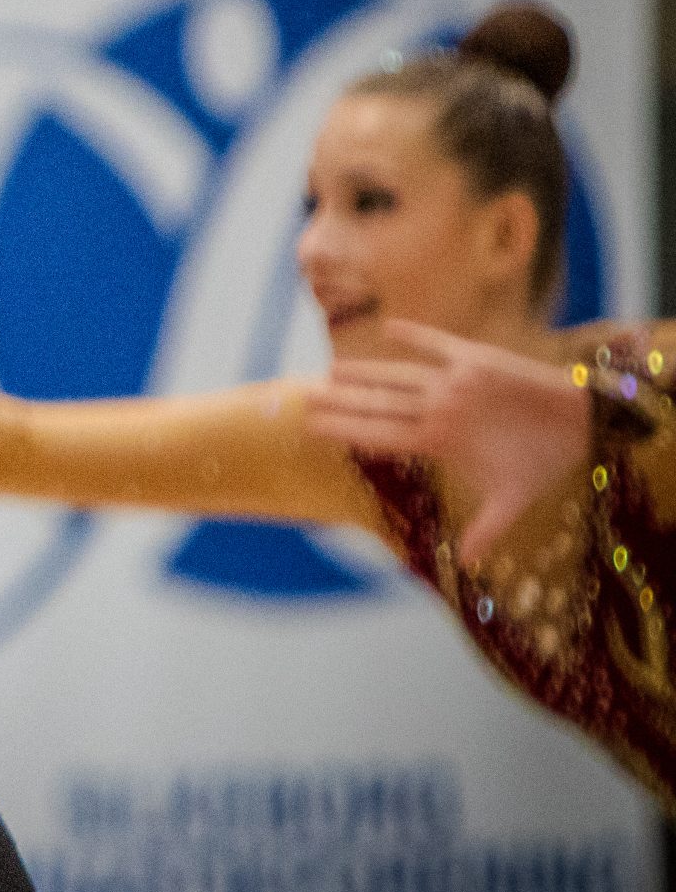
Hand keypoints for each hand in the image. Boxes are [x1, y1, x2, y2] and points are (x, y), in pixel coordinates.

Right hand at [305, 319, 588, 566]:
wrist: (584, 420)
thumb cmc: (545, 463)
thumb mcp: (512, 500)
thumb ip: (484, 530)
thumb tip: (468, 565)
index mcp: (439, 441)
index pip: (377, 435)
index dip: (341, 429)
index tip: (312, 425)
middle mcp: (439, 407)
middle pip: (376, 402)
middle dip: (338, 399)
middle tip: (305, 395)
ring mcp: (455, 378)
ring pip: (396, 373)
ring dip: (362, 371)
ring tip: (332, 370)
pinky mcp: (474, 356)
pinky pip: (436, 342)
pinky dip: (413, 334)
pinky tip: (389, 326)